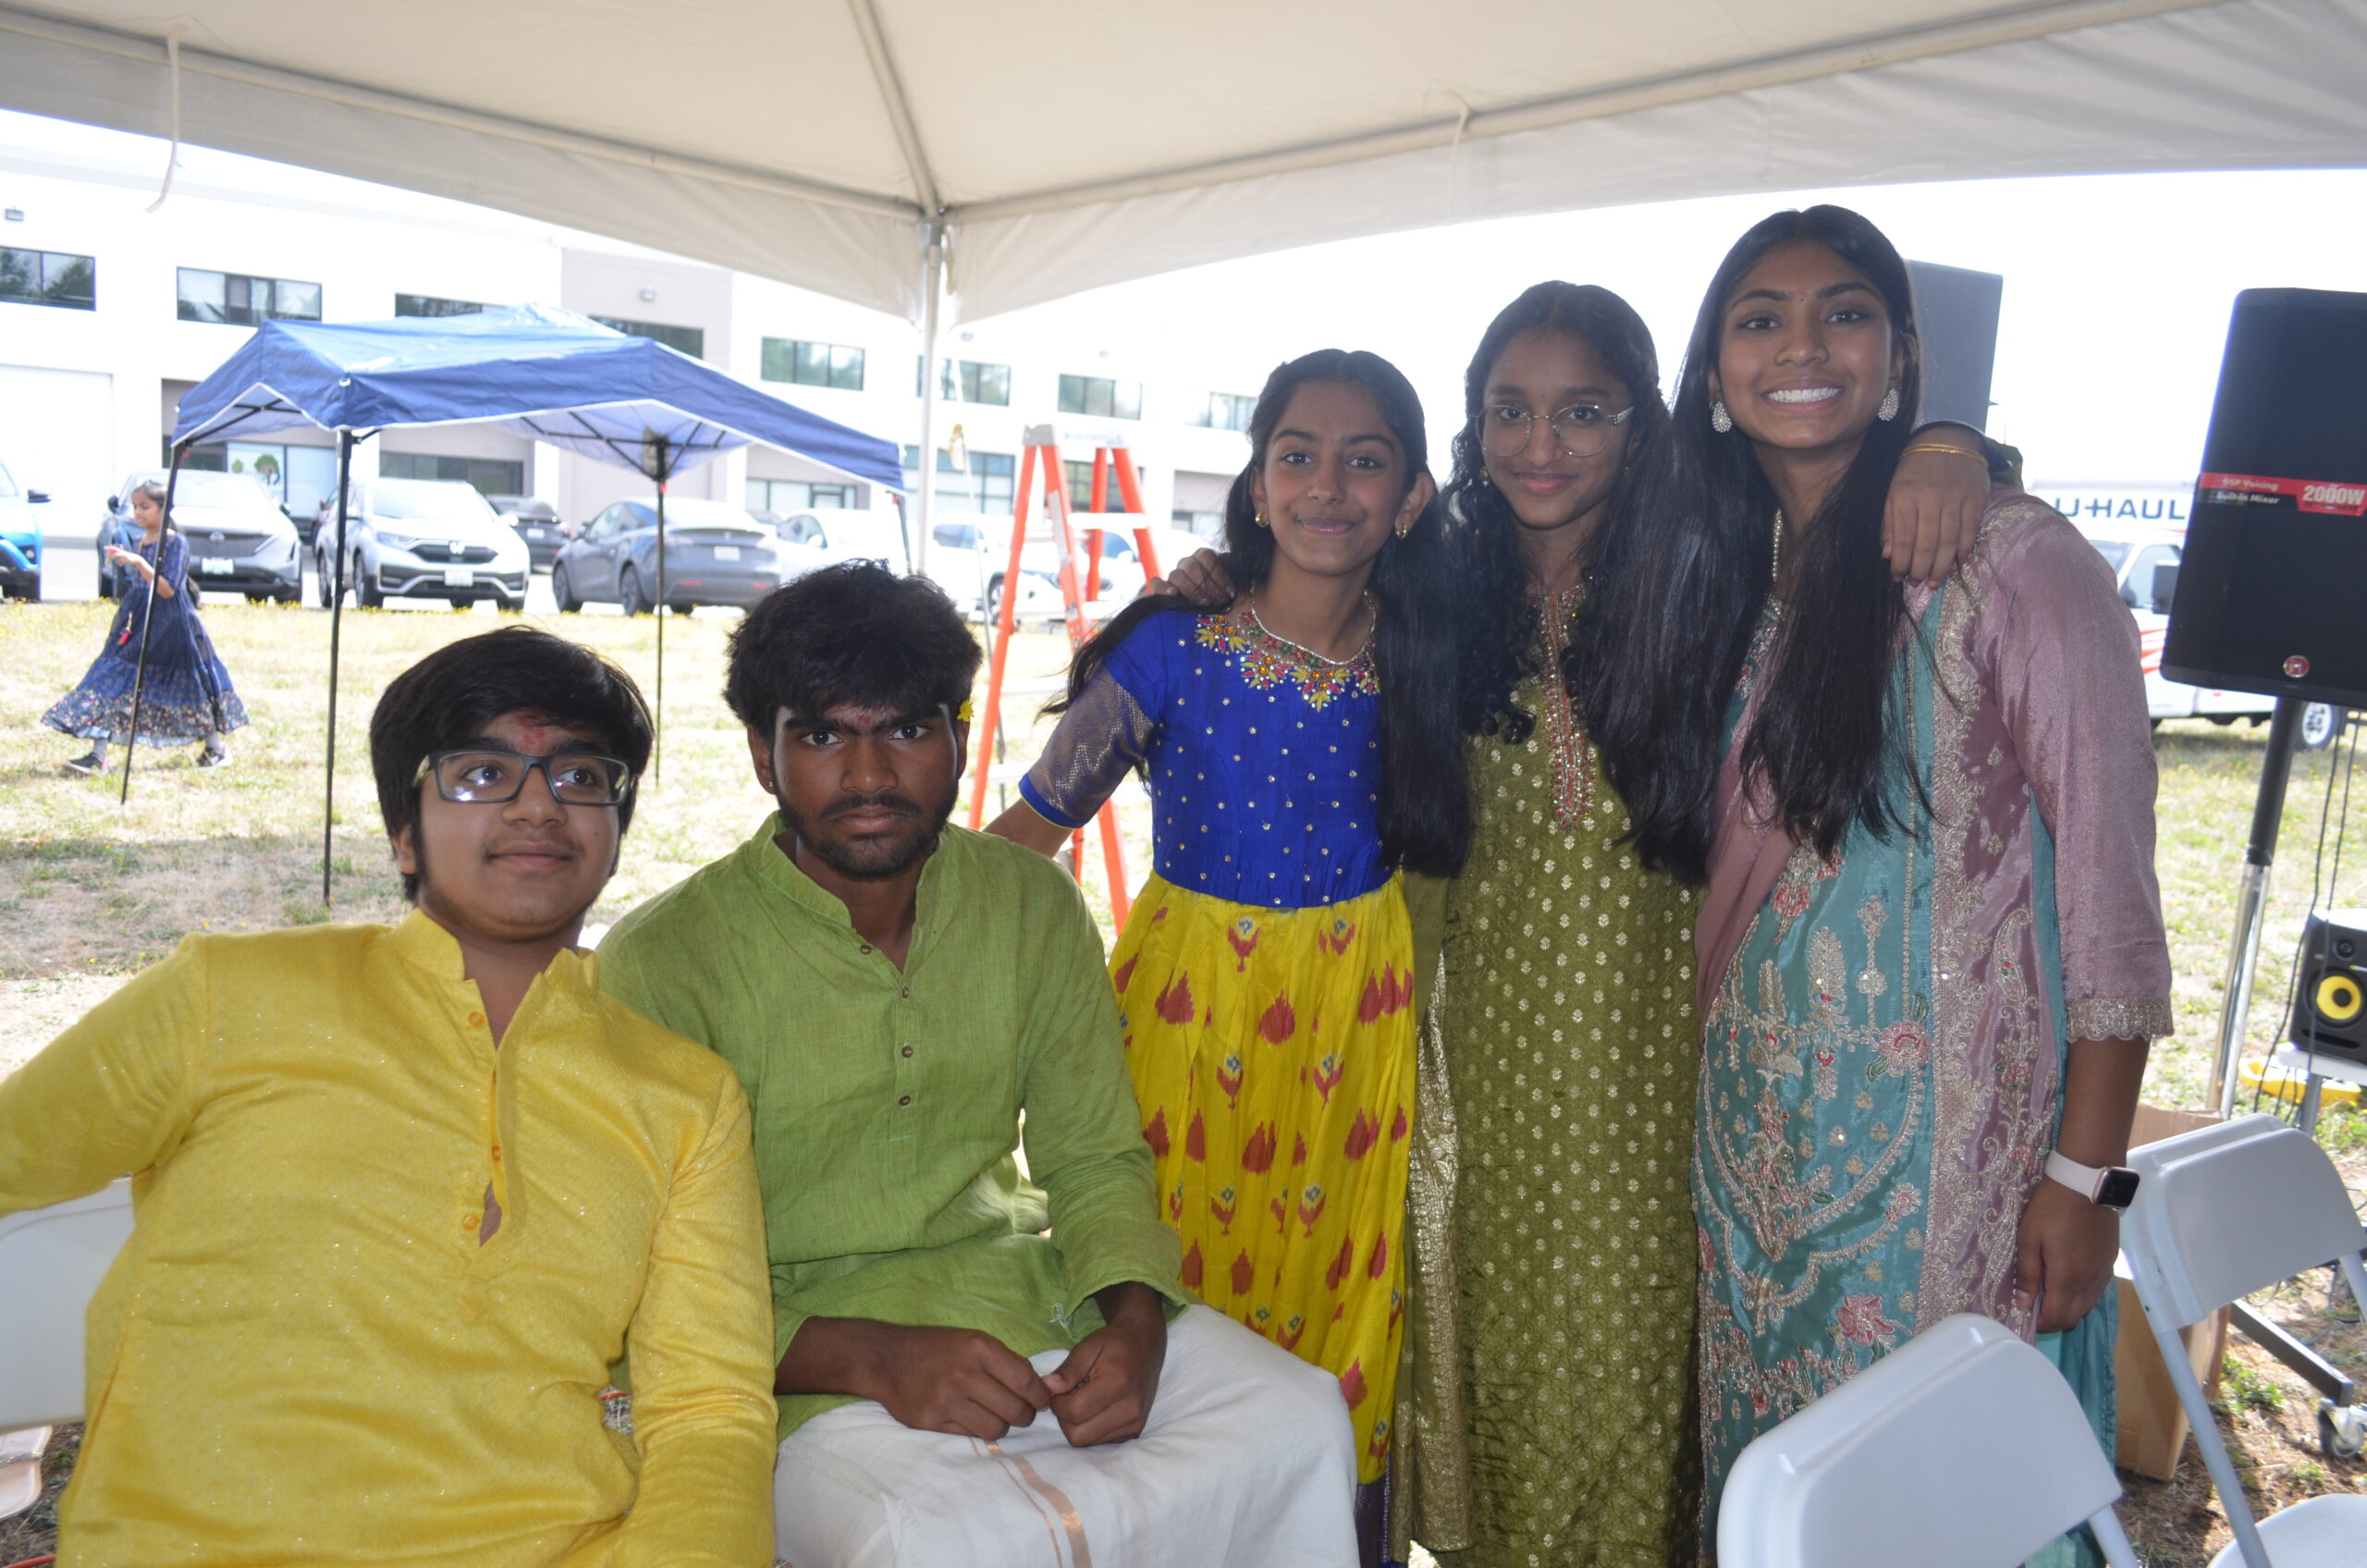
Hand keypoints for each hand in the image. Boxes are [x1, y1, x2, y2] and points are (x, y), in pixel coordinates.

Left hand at [105, 547, 154, 578]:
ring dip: (118, 563)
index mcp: (121, 551)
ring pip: (118, 560)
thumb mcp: (123, 554)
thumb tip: (109, 554)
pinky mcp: (127, 559)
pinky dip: (120, 564)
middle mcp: (122, 553)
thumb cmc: (128, 557)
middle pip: (115, 555)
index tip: (104, 547)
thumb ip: (116, 554)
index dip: (109, 547)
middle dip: (110, 557)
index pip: (114, 548)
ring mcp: (125, 556)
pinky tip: (120, 565)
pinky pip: (121, 563)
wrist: (136, 559)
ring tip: (119, 564)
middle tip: (107, 560)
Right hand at [869, 1324, 1052, 1438]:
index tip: (1041, 1401)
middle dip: (1025, 1415)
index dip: (1040, 1396)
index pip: (1026, 1381)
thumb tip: (1040, 1388)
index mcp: (978, 1348)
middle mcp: (963, 1373)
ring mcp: (945, 1401)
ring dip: (1002, 1426)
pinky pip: (970, 1437)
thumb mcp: (973, 1340)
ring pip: (996, 1429)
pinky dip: (976, 1431)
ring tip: (995, 1416)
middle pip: (1015, 1410)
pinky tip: (970, 1419)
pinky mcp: (931, 1423)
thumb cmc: (937, 1348)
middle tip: (1021, 1413)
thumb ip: (1005, 1362)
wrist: (888, 1359)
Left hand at [1041, 1283, 1165, 1445]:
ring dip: (1077, 1425)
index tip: (1060, 1389)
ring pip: (1087, 1442)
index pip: (1074, 1411)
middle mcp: (1130, 1409)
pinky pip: (1100, 1442)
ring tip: (1084, 1400)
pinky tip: (1096, 1408)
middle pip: (1078, 1436)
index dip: (1058, 1403)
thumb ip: (1068, 1369)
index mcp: (1118, 1383)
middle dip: (1065, 1418)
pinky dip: (1090, 1429)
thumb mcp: (1088, 1346)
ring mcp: (1134, 1423)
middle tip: (1070, 1396)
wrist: (1145, 1346)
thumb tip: (1047, 1387)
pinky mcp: (1134, 1432)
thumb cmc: (1114, 1343)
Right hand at [1145, 548, 1232, 607]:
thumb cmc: (1225, 590)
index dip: (1219, 575)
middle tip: (1219, 600)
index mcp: (1204, 556)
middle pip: (1192, 567)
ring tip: (1206, 603)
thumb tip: (1238, 574)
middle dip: (1207, 586)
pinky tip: (1173, 594)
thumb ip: (1233, 574)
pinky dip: (1162, 588)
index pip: (1207, 557)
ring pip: (1176, 575)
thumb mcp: (1233, 580)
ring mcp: (1175, 574)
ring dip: (1192, 591)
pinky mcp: (1163, 588)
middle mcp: (1187, 562)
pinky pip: (1156, 583)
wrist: (1213, 603)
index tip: (1230, 592)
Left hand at [1883, 442, 1989, 583]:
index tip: (1898, 578)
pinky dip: (1963, 550)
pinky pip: (1970, 529)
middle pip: (1926, 544)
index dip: (1901, 563)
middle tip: (1918, 583)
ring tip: (1935, 581)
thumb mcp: (1893, 491)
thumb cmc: (1914, 470)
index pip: (1903, 539)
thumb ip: (1890, 522)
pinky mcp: (1975, 497)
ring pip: (1948, 540)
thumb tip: (1888, 555)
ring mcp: (1955, 497)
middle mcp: (1929, 498)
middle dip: (1921, 569)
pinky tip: (1956, 563)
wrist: (1947, 439)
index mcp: (1904, 496)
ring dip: (1941, 566)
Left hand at [2014, 1177, 2119, 1332]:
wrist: (2086, 1184)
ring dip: (2069, 1307)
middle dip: (2054, 1319)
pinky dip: (2082, 1294)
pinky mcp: (2111, 1262)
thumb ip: (2027, 1274)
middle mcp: (2089, 1282)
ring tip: (2050, 1293)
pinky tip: (2069, 1279)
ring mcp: (2103, 1272)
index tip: (2026, 1316)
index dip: (2041, 1324)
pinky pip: (2097, 1290)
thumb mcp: (2029, 1237)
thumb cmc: (2051, 1209)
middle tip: (2036, 1307)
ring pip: (2087, 1305)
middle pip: (2074, 1316)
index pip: (2057, 1317)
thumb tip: (2024, 1304)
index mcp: (2067, 1278)